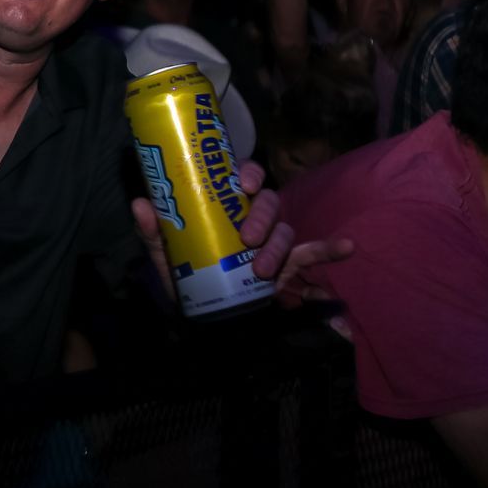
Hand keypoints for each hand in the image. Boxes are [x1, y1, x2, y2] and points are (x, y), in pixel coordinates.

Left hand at [131, 161, 353, 309]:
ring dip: (278, 247)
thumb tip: (140, 204)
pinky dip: (330, 249)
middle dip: (262, 217)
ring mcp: (273, 239)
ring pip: (286, 229)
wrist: (202, 315)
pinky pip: (312, 253)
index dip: (248, 173)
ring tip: (262, 270)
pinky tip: (347, 246)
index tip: (243, 184)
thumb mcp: (167, 253)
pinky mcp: (288, 264)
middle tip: (247, 237)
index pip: (242, 177)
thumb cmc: (187, 273)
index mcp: (226, 205)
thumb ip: (154, 230)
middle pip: (269, 202)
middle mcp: (253, 216)